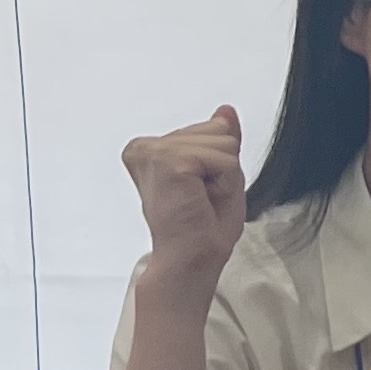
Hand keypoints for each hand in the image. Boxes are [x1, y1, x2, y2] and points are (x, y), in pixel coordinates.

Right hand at [121, 104, 246, 294]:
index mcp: (150, 148)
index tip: (198, 191)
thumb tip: (225, 110)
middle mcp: (144, 146)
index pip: (212, 128)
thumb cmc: (202, 226)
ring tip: (199, 200)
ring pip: (223, 142)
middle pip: (218, 131)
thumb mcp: (218, 173)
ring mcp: (153, 152)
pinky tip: (200, 199)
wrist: (190, 259)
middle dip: (222, 167)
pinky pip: (224, 158)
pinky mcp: (168, 161)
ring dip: (223, 176)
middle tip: (201, 198)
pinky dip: (224, 182)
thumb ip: (220, 139)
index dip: (218, 164)